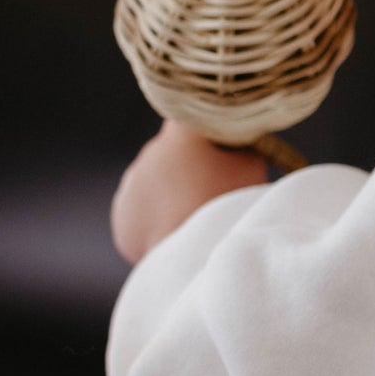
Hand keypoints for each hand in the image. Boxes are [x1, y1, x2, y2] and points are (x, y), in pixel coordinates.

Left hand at [111, 120, 267, 264]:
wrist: (196, 257)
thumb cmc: (228, 206)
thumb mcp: (251, 166)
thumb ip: (241, 146)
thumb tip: (233, 145)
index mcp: (179, 135)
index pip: (194, 117)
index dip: (211, 130)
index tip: (225, 145)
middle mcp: (150, 153)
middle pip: (173, 152)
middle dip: (190, 166)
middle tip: (215, 191)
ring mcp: (132, 185)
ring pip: (155, 182)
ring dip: (172, 193)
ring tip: (195, 218)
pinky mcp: (123, 217)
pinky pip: (142, 210)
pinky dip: (157, 219)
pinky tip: (176, 233)